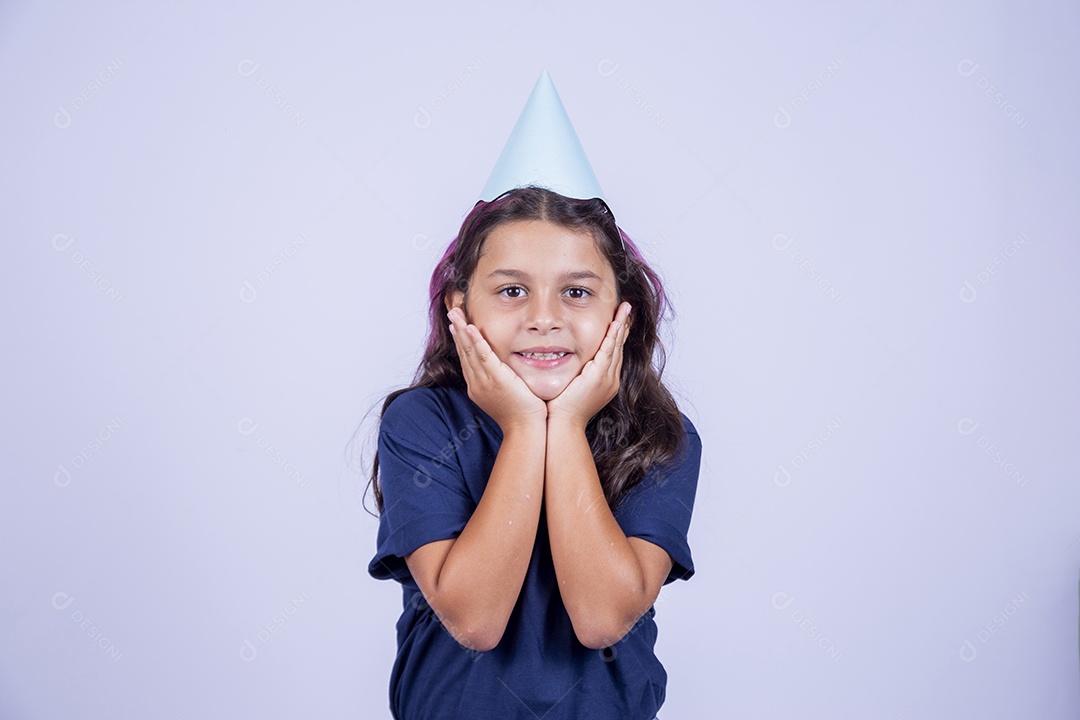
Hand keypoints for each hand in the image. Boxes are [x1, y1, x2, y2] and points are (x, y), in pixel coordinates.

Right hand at [448, 307, 547, 430]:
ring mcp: (484, 381)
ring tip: (456, 314)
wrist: (525, 429)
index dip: (461, 341)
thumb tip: (506, 372)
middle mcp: (477, 383)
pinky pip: (483, 356)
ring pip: (469, 351)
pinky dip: (475, 341)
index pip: (467, 359)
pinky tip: (470, 328)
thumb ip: (503, 381)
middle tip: (452, 312)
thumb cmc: (522, 415)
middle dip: (457, 331)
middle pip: (464, 352)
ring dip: (462, 330)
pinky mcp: (496, 379)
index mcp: (478, 387)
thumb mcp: (507, 395)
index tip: (457, 325)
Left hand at [546, 302, 631, 428]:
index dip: (617, 335)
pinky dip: (613, 337)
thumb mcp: (570, 388)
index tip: (619, 320)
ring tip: (625, 308)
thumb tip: (563, 360)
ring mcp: (606, 379)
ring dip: (621, 326)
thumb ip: (573, 374)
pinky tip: (616, 323)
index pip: (613, 353)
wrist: (563, 426)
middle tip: (626, 308)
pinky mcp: (598, 377)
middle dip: (623, 326)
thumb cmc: (561, 411)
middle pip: (619, 347)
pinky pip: (608, 352)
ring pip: (616, 346)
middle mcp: (610, 380)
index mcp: (605, 382)